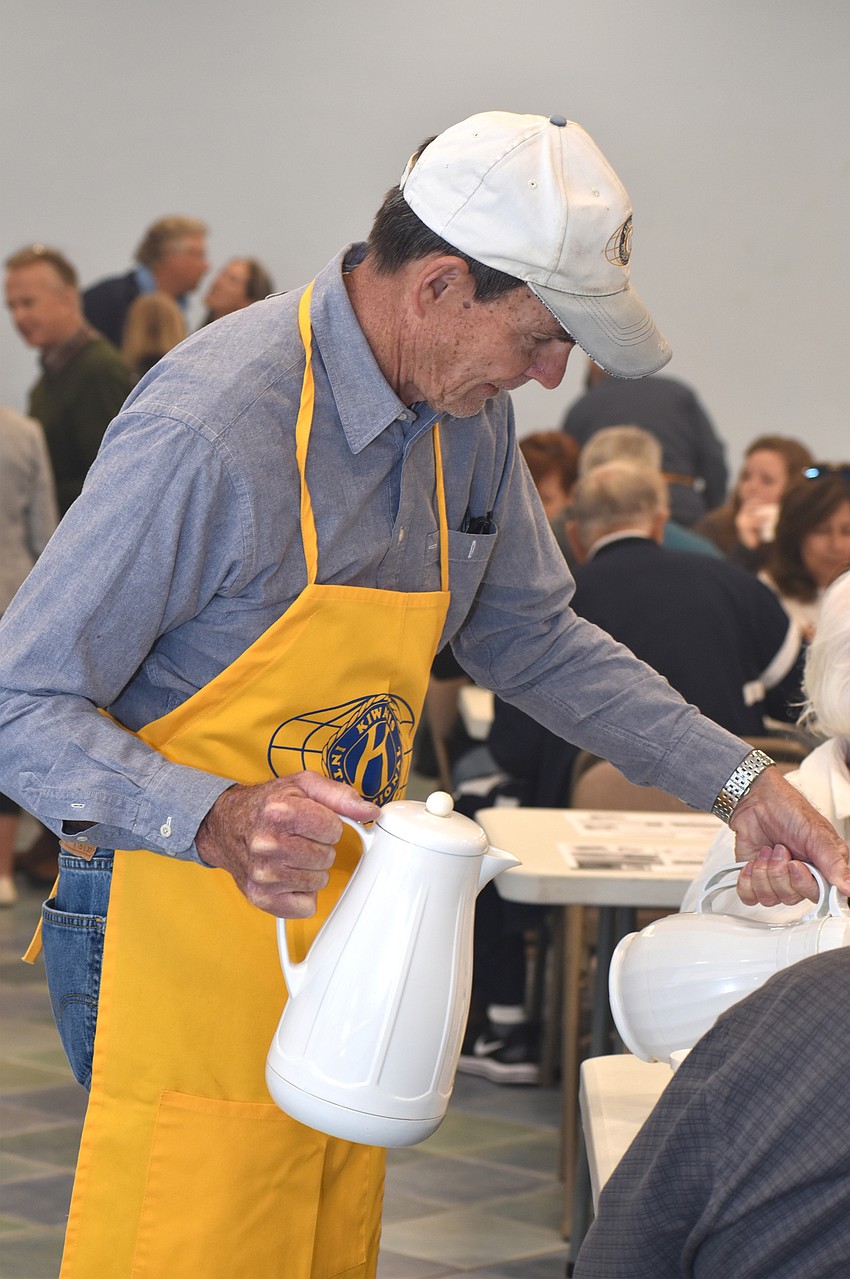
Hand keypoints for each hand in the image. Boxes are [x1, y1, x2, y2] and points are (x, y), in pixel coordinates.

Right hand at [195, 771, 378, 917]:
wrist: (224, 825)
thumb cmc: (265, 805)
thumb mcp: (302, 785)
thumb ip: (339, 795)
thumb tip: (369, 811)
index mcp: (280, 812)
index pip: (334, 829)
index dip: (328, 825)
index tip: (313, 821)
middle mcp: (268, 844)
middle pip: (327, 856)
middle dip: (319, 847)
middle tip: (298, 838)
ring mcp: (264, 874)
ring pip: (319, 881)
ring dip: (311, 869)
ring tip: (290, 854)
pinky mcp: (261, 897)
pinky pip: (306, 905)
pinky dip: (301, 894)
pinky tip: (286, 875)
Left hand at [730, 767, 849, 905]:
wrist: (756, 799)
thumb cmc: (789, 811)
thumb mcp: (817, 833)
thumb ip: (833, 863)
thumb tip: (849, 888)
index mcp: (820, 870)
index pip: (816, 896)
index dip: (802, 884)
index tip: (795, 865)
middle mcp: (798, 878)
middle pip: (790, 898)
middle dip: (779, 872)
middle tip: (781, 850)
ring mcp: (775, 880)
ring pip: (769, 898)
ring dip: (763, 872)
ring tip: (767, 850)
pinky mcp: (754, 879)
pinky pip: (749, 896)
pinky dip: (747, 880)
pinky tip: (752, 862)